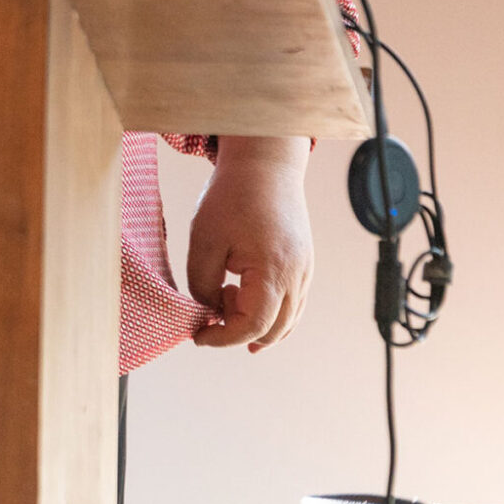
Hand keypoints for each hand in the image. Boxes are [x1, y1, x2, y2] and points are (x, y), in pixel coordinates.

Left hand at [187, 134, 313, 351]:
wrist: (265, 165)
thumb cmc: (231, 198)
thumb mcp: (204, 239)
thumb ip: (202, 283)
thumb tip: (208, 310)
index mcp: (273, 271)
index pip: (253, 325)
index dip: (223, 337)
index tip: (198, 336)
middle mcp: (297, 276)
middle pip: (274, 329)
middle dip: (239, 335)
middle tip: (208, 328)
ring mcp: (305, 271)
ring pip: (287, 319)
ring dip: (257, 327)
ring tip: (223, 320)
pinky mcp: (304, 263)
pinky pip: (293, 303)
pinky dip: (271, 313)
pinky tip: (245, 307)